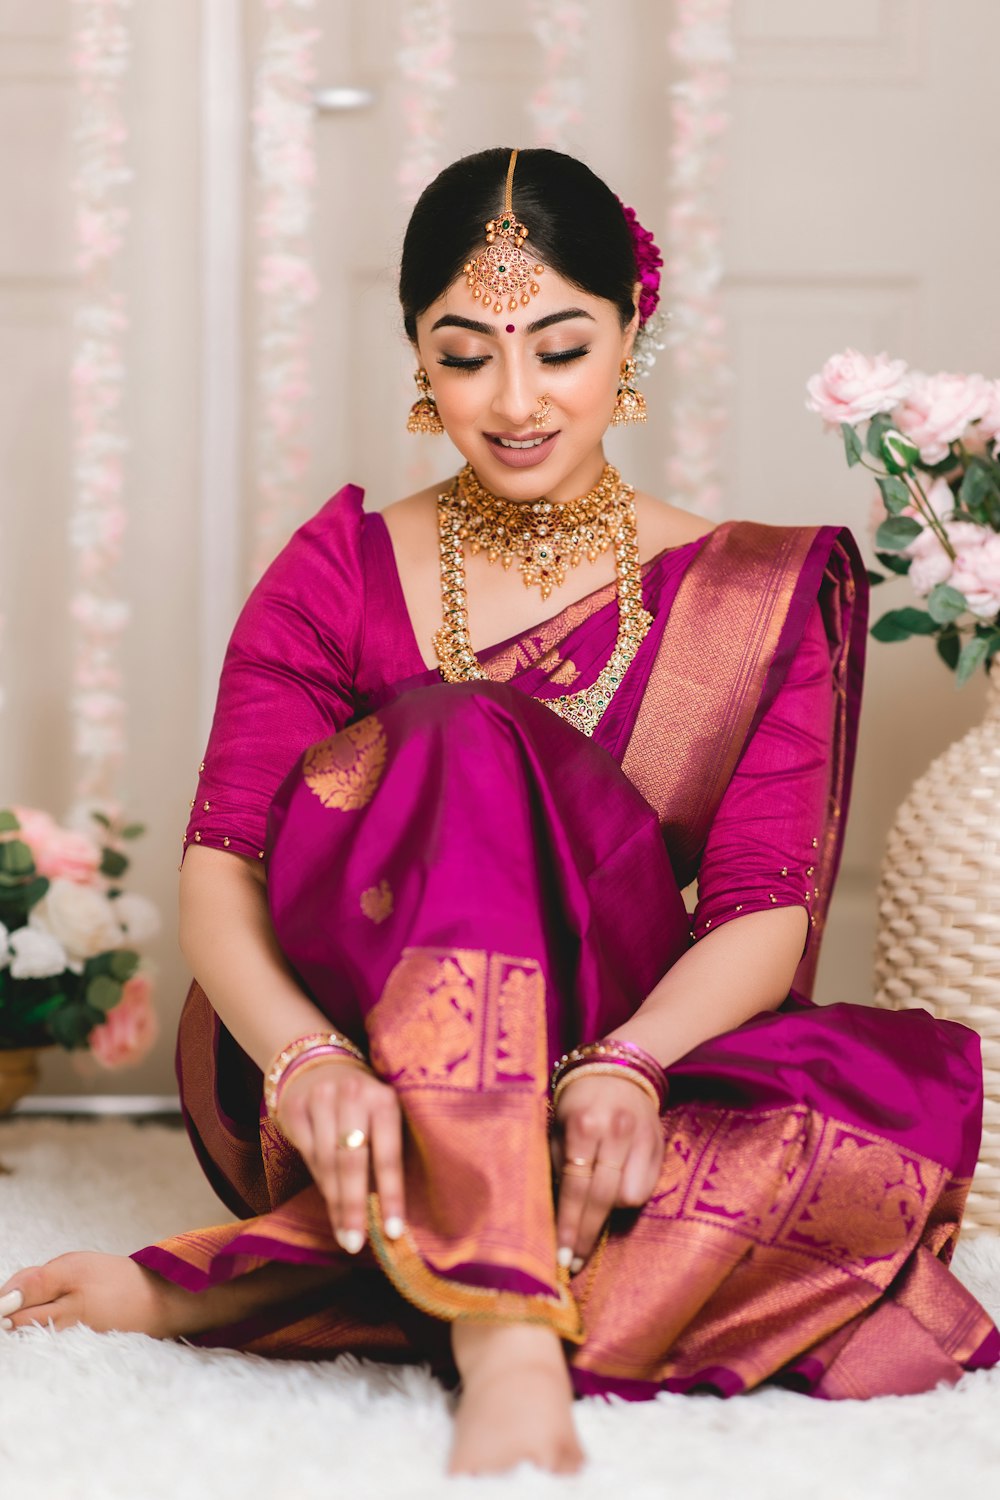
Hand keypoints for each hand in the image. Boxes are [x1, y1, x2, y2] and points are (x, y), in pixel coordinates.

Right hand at [276, 1059, 405, 1254]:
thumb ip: (385, 1152)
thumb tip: (390, 1213)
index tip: (392, 1231)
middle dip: (354, 1207)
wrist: (321, 1065)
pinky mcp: (294, 1108)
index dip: (390, 1195)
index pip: (387, 1154)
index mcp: (384, 1098)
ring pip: (326, 1163)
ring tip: (344, 1233)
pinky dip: (320, 1183)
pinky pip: (307, 1156)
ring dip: (336, 1203)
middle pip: (351, 1161)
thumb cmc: (364, 1104)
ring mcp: (319, 1099)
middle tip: (355, 1244)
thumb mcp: (383, 1116)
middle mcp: (352, 1094)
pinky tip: (330, 1203)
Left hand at [551, 1072, 663, 1272]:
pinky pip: (645, 1188)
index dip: (570, 1226)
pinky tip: (615, 1189)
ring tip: (594, 1207)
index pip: (576, 1187)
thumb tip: (550, 1214)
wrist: (619, 1069)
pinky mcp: (660, 1146)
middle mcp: (616, 1132)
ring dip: (609, 1209)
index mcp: (584, 1125)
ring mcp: (642, 1140)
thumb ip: (556, 1165)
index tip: (561, 1257)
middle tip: (574, 1263)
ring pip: (629, 1197)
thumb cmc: (578, 1102)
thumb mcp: (557, 1125)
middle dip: (587, 1234)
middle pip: (603, 1198)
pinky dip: (628, 1196)